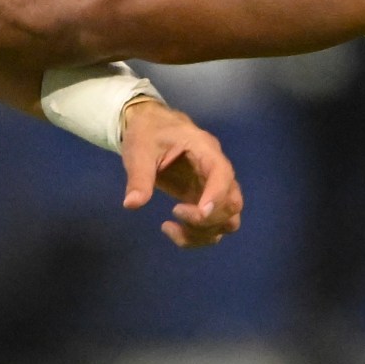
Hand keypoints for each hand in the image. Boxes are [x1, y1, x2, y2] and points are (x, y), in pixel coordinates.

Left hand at [119, 98, 243, 248]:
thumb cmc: (148, 133)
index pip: (222, 174)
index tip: (199, 213)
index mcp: (205, 150)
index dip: (217, 196)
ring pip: (228, 220)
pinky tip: (170, 229)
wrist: (151, 127)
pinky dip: (197, 236)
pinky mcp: (204, 201)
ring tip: (170, 228)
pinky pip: (213, 226)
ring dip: (204, 233)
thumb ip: (139, 177)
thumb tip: (132, 204)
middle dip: (208, 219)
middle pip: (232, 202)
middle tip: (175, 213)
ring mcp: (212, 188)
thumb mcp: (139, 150)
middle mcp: (216, 171)